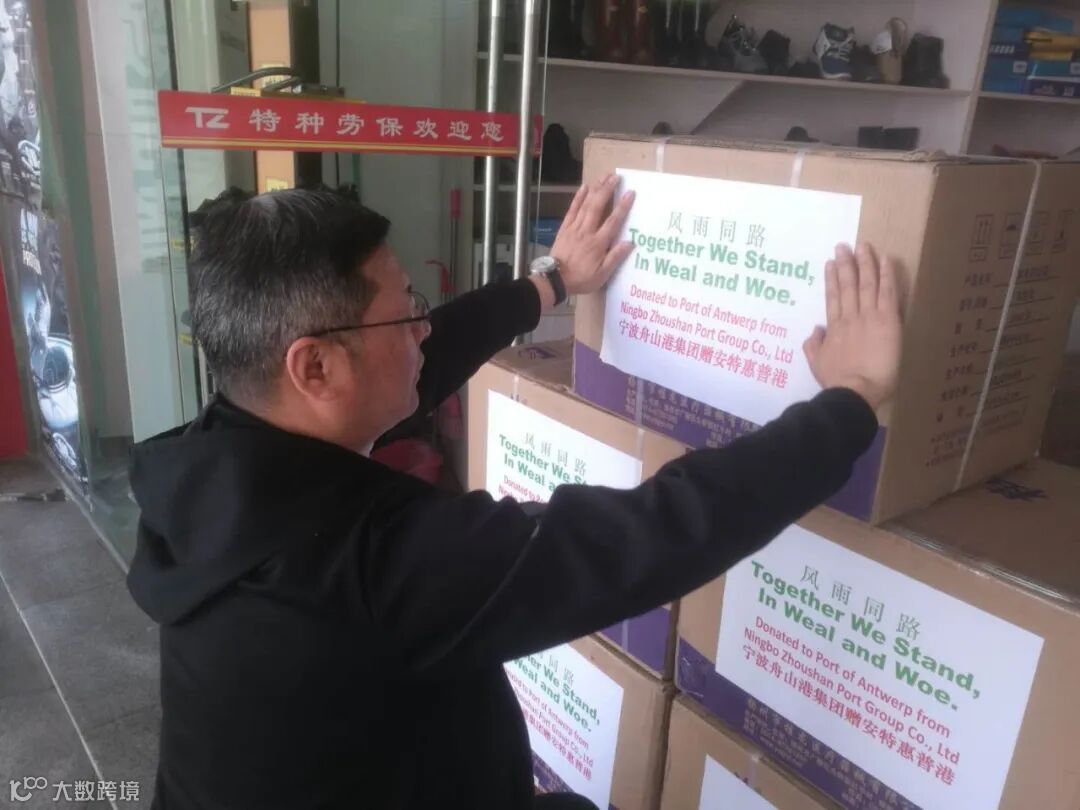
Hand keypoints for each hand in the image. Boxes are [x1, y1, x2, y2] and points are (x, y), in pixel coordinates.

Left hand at [549, 174, 634, 294]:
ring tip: (604, 177)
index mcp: (598, 243)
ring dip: (595, 189)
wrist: (555, 279)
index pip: (613, 221)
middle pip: (598, 206)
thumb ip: (615, 258)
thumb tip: (630, 243)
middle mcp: (587, 232)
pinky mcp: (565, 228)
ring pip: (586, 205)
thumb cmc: (581, 278)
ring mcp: (574, 228)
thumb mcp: (602, 275)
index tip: (630, 193)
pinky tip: (584, 187)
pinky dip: (578, 197)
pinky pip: (572, 210)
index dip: (622, 206)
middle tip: (616, 177)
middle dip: (607, 190)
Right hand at [803, 243, 901, 410]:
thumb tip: (816, 330)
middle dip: (846, 263)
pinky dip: (886, 275)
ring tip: (863, 246)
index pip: (832, 297)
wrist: (855, 390)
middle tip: (844, 246)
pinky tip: (885, 260)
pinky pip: (887, 292)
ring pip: (866, 283)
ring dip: (865, 263)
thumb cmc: (836, 381)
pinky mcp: (887, 320)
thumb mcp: (816, 363)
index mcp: (833, 327)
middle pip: (847, 285)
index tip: (830, 263)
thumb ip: (814, 345)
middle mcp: (850, 317)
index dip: (831, 278)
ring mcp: (868, 316)